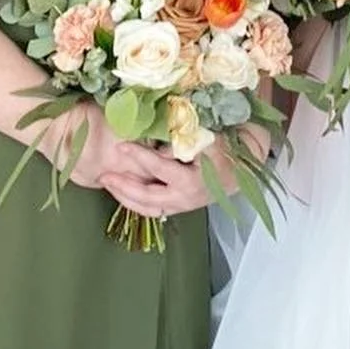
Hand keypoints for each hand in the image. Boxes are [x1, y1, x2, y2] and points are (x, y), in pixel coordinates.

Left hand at [99, 143, 220, 218]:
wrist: (244, 169)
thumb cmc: (227, 149)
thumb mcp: (208, 139)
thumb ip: (182, 141)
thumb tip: (157, 142)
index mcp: (191, 181)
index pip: (159, 168)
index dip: (139, 157)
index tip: (122, 146)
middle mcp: (185, 198)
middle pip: (147, 198)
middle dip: (123, 187)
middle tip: (105, 175)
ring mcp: (183, 206)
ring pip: (148, 208)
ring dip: (126, 198)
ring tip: (109, 184)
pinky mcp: (181, 207)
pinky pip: (154, 209)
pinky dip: (137, 203)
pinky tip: (124, 193)